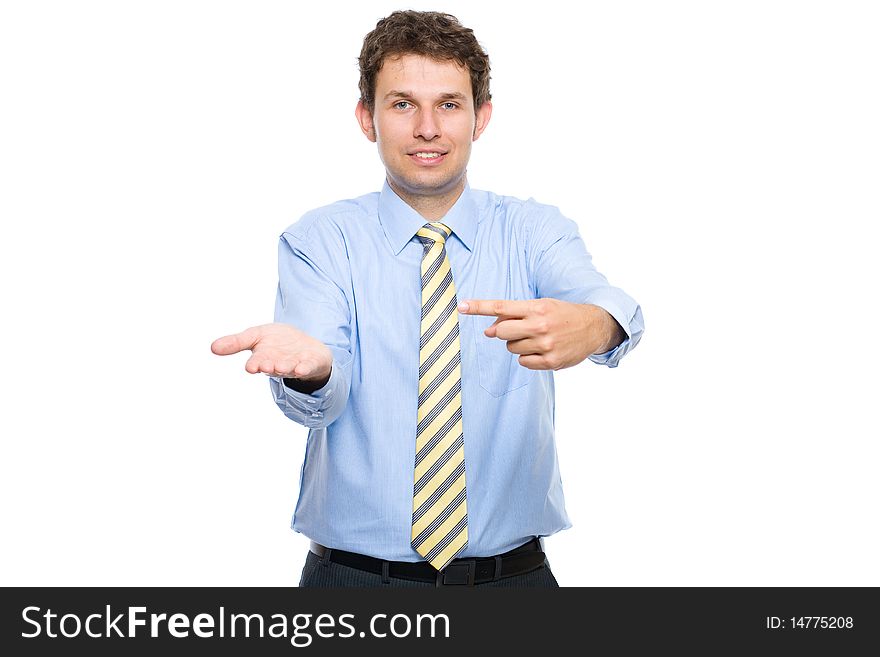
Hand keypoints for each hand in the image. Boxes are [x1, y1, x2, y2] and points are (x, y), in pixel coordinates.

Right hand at [211, 323, 332, 382]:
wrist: (303, 344)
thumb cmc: (276, 342)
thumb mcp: (255, 336)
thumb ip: (236, 342)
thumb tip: (212, 347)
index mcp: (263, 359)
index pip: (256, 363)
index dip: (254, 365)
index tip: (250, 367)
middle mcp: (278, 364)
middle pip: (272, 367)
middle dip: (269, 367)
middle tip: (267, 367)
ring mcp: (295, 365)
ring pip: (289, 368)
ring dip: (286, 368)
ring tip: (283, 367)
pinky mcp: (311, 363)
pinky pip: (308, 367)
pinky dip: (305, 368)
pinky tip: (302, 369)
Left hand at [458, 298, 624, 369]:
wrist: (593, 327)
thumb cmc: (561, 315)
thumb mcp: (541, 306)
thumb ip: (515, 316)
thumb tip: (489, 330)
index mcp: (537, 308)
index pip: (501, 306)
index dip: (479, 307)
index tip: (461, 306)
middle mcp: (540, 325)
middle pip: (501, 331)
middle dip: (504, 331)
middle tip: (520, 329)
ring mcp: (545, 345)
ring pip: (511, 348)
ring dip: (518, 344)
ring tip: (537, 338)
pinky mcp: (550, 362)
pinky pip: (523, 362)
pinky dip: (528, 357)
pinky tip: (542, 350)